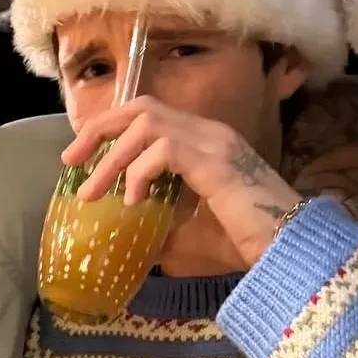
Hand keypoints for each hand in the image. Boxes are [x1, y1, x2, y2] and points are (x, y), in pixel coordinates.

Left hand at [62, 98, 301, 270]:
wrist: (287, 251)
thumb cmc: (244, 245)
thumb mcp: (189, 233)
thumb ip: (160, 223)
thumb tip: (125, 233)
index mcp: (205, 142)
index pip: (149, 114)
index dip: (109, 129)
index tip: (80, 158)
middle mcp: (210, 133)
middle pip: (142, 106)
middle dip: (99, 129)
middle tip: (70, 161)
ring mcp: (215, 142)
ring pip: (146, 124)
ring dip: (112, 157)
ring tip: (92, 192)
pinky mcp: (215, 160)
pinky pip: (162, 149)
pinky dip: (138, 173)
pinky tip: (133, 201)